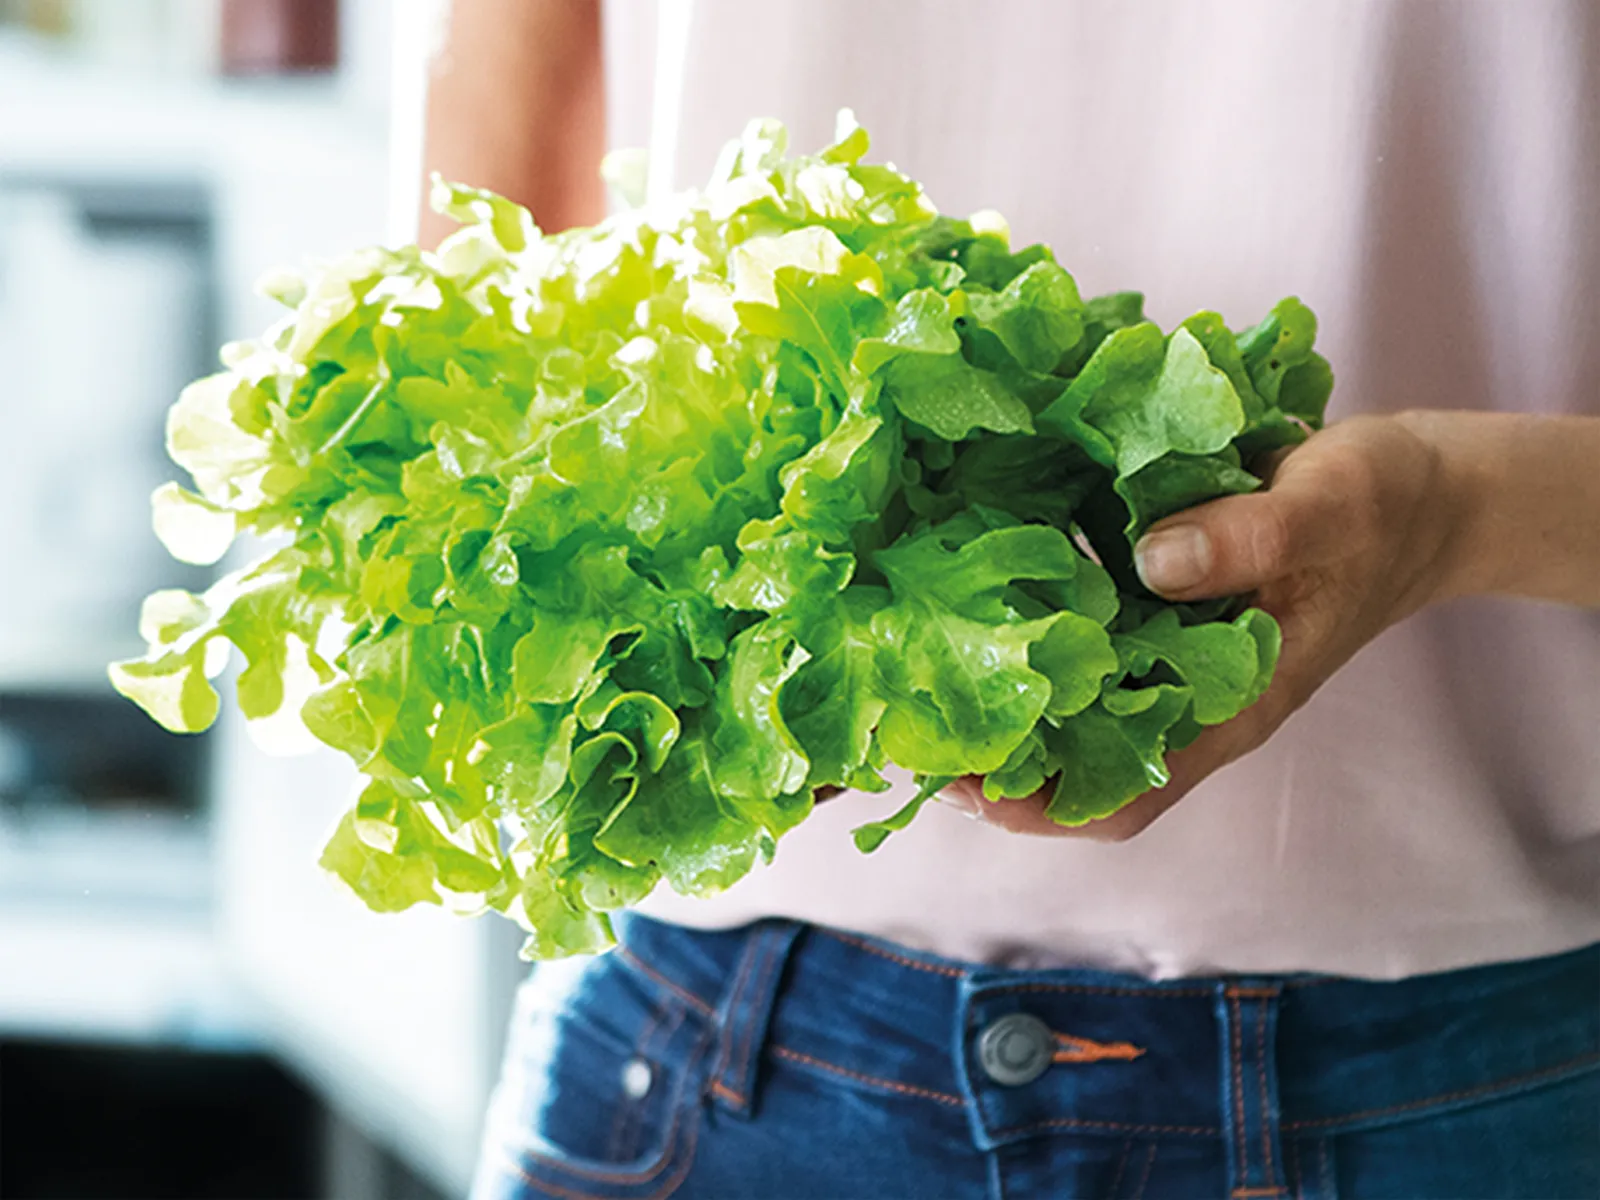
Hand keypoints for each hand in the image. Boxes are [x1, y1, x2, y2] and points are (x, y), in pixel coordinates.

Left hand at [944, 413, 1470, 839]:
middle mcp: (1190, 697)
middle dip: (992, 757)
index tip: (962, 783)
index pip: (1125, 794)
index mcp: (1233, 705)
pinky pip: (1086, 642)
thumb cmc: (1384, 508)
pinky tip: (976, 592)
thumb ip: (1249, 538)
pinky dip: (1033, 634)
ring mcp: (1173, 658)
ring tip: (916, 667)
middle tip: (906, 719)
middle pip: (1076, 763)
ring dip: (1002, 698)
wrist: (1424, 492)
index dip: (1040, 806)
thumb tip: (1150, 561)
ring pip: (1072, 708)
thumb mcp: (1327, 509)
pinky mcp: (1161, 610)